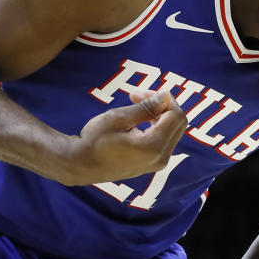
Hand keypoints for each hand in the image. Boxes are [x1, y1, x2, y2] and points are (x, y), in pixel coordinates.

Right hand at [65, 90, 186, 184]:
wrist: (80, 165)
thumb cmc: (94, 140)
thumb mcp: (119, 118)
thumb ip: (146, 107)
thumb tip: (166, 96)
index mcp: (154, 147)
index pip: (176, 116)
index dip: (164, 99)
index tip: (141, 93)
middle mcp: (160, 158)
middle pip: (178, 124)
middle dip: (163, 105)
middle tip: (139, 96)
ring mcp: (157, 164)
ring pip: (172, 132)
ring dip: (159, 115)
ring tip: (136, 106)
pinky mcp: (151, 164)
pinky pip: (163, 141)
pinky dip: (155, 127)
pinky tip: (137, 121)